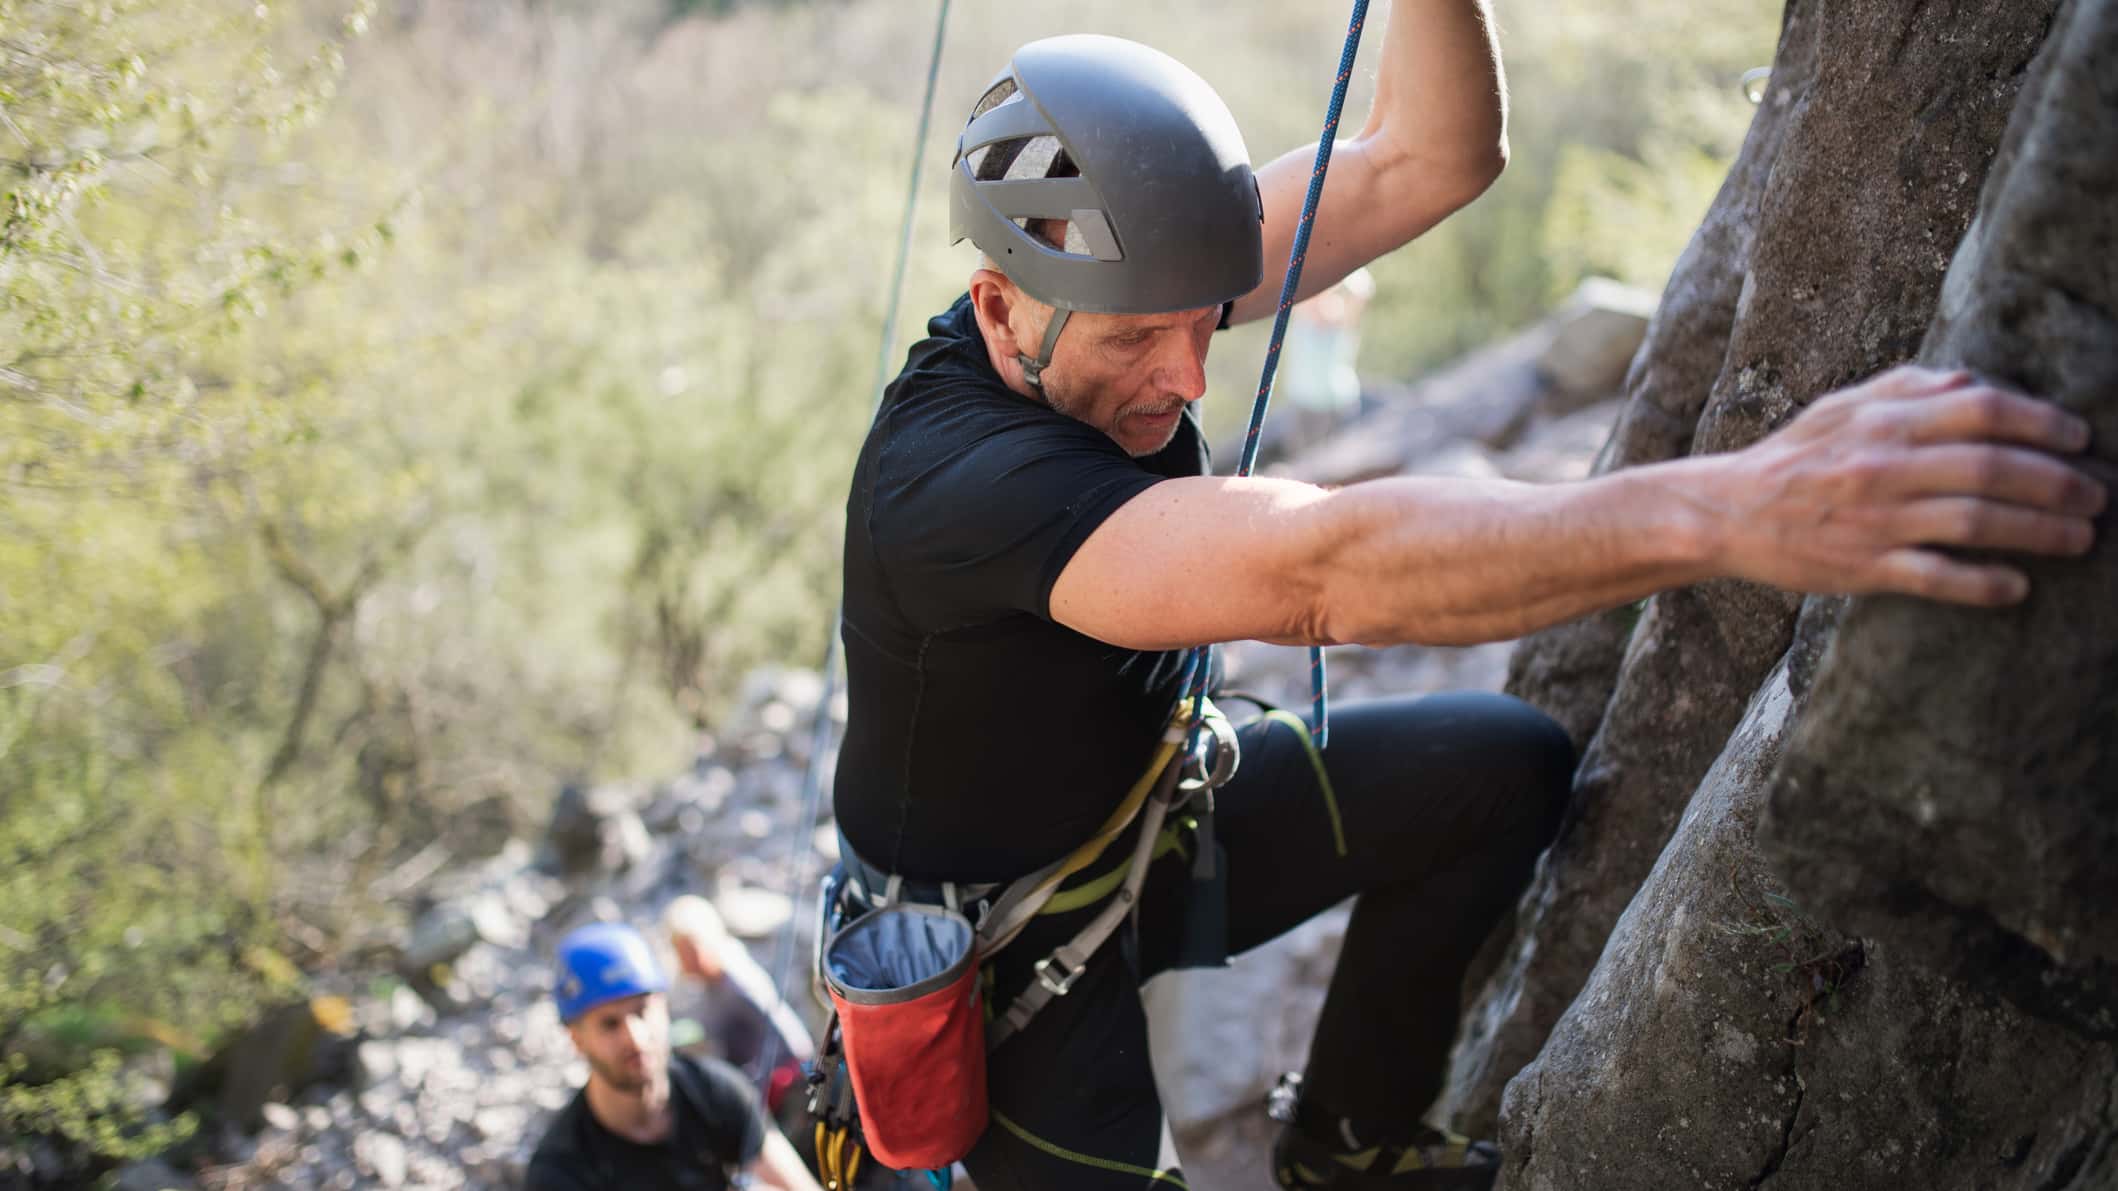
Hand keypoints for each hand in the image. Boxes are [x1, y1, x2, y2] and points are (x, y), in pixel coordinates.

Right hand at [1710, 365, 2105, 604]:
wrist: (1725, 513)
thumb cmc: (1791, 457)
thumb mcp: (1841, 407)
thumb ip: (1906, 388)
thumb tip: (1973, 380)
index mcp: (1883, 421)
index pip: (1982, 410)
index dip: (2042, 422)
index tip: (2079, 438)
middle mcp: (1884, 466)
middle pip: (1992, 468)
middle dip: (2058, 482)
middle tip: (2096, 494)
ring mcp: (1875, 520)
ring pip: (1976, 521)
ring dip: (2040, 531)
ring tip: (2080, 537)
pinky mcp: (1863, 567)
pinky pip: (1936, 577)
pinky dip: (1983, 583)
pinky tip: (2017, 586)